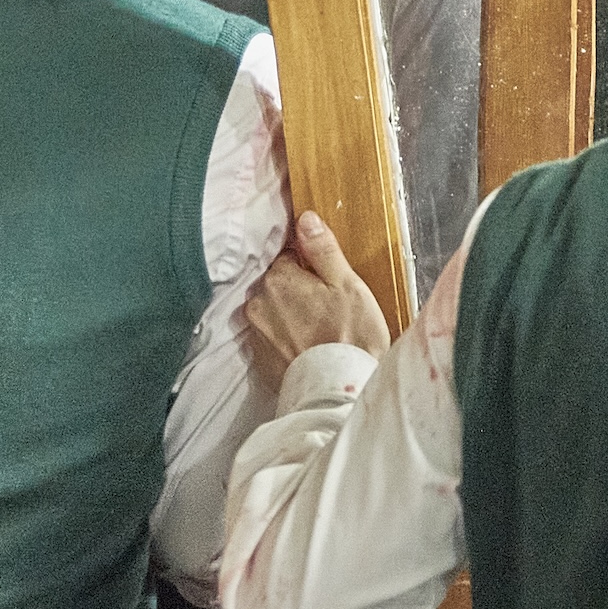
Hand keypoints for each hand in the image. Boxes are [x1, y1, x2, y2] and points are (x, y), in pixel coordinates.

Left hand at [243, 211, 392, 380]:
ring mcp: (256, 333)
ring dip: (289, 314)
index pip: (288, 256)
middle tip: (327, 307)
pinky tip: (308, 345)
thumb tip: (306, 219)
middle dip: (297, 290)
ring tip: (319, 329)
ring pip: (272, 309)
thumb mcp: (347, 285)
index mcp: (278, 279)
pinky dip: (285, 337)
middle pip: (277, 283)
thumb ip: (323, 249)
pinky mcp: (259, 358)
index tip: (327, 281)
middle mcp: (258, 303)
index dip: (310, 266)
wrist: (341, 389)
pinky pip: (271, 336)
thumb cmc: (351, 336)